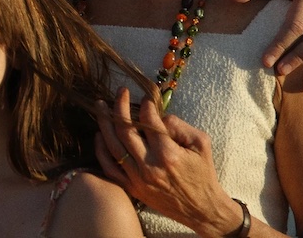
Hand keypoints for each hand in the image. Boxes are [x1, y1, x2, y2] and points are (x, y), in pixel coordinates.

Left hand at [95, 88, 244, 237]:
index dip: (145, 105)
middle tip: (120, 92)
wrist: (202, 209)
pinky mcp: (132, 189)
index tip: (145, 98)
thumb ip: (179, 125)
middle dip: (120, 107)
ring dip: (104, 123)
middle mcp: (149, 166)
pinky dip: (101, 150)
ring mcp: (138, 179)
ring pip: (112, 147)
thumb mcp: (201, 144)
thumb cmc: (203, 173)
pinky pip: (109, 168)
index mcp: (168, 154)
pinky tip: (99, 135)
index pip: (148, 121)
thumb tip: (157, 115)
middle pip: (125, 130)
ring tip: (101, 106)